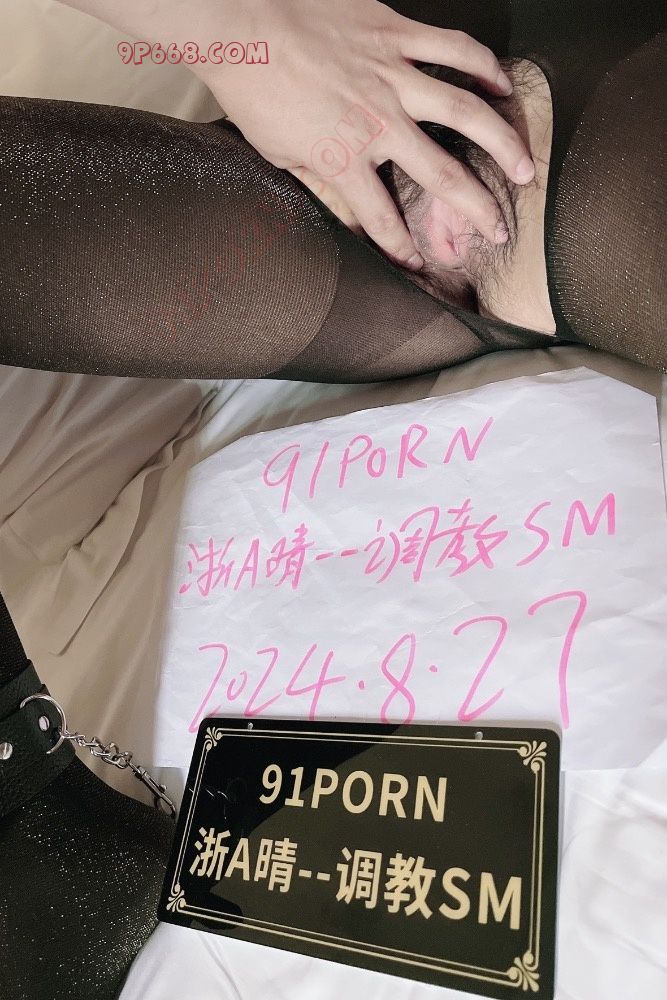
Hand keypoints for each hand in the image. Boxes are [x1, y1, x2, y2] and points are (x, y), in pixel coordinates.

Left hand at [192, 0, 534, 268]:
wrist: (241, 23)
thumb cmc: (254, 90)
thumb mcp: (281, 156)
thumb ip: (322, 188)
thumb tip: (351, 222)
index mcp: (344, 158)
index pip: (382, 219)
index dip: (403, 249)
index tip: (420, 267)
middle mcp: (378, 122)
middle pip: (442, 175)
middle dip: (476, 209)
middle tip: (501, 230)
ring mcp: (391, 75)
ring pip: (464, 110)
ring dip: (502, 142)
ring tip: (525, 167)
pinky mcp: (395, 34)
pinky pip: (451, 48)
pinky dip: (483, 65)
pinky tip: (503, 85)